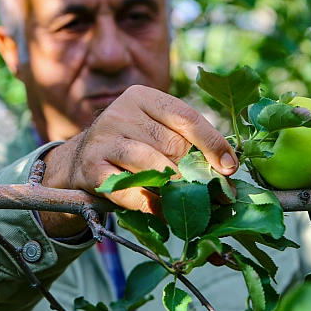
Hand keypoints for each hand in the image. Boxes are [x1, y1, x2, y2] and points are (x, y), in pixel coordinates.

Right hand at [41, 85, 237, 235]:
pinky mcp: (91, 166)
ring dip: (173, 187)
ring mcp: (103, 138)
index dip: (211, 143)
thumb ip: (186, 145)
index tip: (229, 168)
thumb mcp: (156, 134)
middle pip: (171, 144)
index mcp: (144, 97)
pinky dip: (149, 204)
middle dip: (193, 172)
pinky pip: (128, 188)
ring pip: (151, 164)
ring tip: (186, 201)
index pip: (185, 117)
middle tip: (208, 193)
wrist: (81, 160)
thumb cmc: (132, 147)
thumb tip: (226, 172)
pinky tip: (162, 212)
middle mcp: (120, 112)